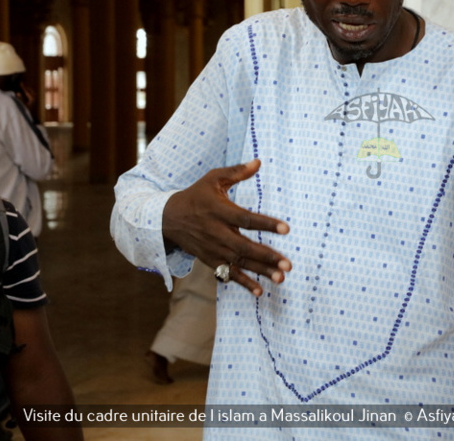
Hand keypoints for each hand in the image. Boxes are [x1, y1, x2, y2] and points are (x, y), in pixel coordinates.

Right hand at [162, 159, 291, 295]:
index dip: (266, 224)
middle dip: (267, 256)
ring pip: (239, 263)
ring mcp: (213, 249)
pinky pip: (228, 274)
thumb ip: (236, 172)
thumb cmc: (196, 196)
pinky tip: (260, 291)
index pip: (246, 219)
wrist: (166, 218)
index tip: (286, 229)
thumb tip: (258, 162)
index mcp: (219, 211)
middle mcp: (216, 232)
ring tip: (281, 278)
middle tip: (288, 265)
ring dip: (260, 272)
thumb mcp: (212, 179)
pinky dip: (243, 283)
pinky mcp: (210, 260)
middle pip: (244, 247)